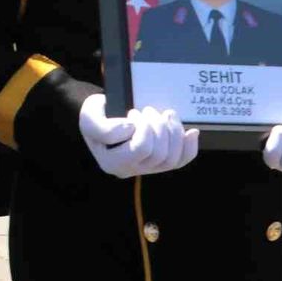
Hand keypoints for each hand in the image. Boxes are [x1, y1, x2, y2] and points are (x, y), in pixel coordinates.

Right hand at [78, 94, 198, 178]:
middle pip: (159, 154)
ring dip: (173, 131)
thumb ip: (102, 128)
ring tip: (164, 114)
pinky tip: (192, 132)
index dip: (143, 127)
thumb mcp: (89, 116)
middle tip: (148, 110)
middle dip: (159, 126)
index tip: (133, 113)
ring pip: (172, 158)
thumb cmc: (97, 115)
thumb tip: (131, 129)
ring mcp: (147, 168)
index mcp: (112, 163)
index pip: (141, 148)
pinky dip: (189, 146)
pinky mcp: (161, 162)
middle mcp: (130, 170)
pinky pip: (181, 161)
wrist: (104, 115)